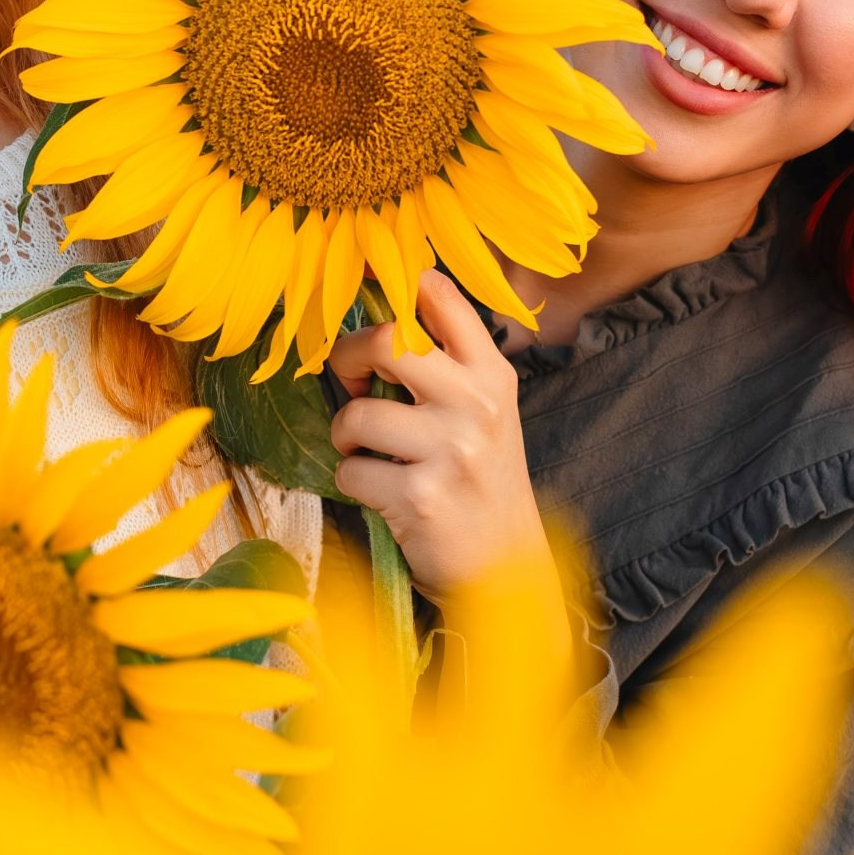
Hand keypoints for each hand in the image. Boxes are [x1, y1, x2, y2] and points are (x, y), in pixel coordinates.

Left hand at [326, 270, 558, 607]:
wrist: (507, 567)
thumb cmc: (481, 482)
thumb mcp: (483, 414)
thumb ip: (446, 368)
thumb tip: (374, 320)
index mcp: (492, 375)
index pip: (441, 297)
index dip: (395, 287)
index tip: (371, 304)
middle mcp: (477, 404)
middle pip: (389, 340)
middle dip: (348, 356)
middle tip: (348, 379)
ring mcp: (451, 450)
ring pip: (358, 413)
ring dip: (345, 434)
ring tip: (364, 449)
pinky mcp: (421, 495)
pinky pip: (352, 469)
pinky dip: (354, 480)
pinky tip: (381, 493)